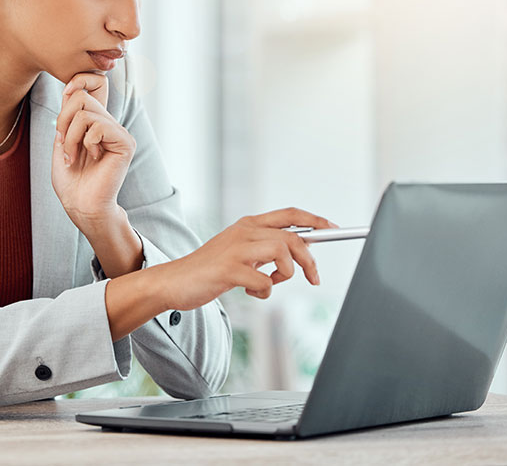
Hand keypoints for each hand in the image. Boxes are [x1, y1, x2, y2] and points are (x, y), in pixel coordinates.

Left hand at [51, 72, 135, 230]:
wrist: (81, 205)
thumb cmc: (70, 179)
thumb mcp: (62, 140)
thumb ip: (68, 115)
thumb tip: (71, 89)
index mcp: (96, 121)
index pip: (95, 84)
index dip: (78, 80)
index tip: (64, 95)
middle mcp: (110, 124)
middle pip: (83, 96)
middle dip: (63, 120)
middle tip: (62, 143)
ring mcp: (119, 133)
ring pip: (87, 113)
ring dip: (70, 136)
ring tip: (71, 155)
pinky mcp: (125, 143)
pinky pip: (98, 126)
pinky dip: (86, 142)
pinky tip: (92, 157)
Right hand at [156, 207, 334, 310]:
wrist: (173, 281)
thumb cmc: (209, 270)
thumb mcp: (239, 252)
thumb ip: (264, 248)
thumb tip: (300, 251)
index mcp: (247, 225)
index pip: (289, 214)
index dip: (315, 221)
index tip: (333, 230)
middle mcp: (243, 232)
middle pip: (292, 237)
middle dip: (310, 260)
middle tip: (314, 278)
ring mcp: (235, 249)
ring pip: (282, 252)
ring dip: (286, 274)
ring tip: (270, 283)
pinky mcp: (228, 270)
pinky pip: (263, 280)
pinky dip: (264, 290)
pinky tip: (250, 291)